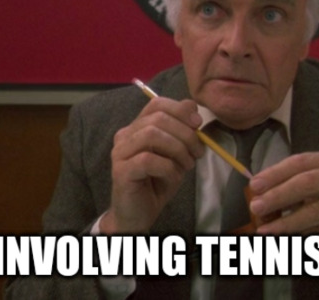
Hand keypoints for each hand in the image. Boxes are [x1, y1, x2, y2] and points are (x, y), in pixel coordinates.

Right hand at [100, 97, 204, 233]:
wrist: (138, 214)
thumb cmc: (157, 182)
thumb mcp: (176, 153)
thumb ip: (182, 130)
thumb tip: (192, 106)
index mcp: (137, 127)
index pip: (156, 104)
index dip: (180, 110)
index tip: (198, 124)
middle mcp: (125, 136)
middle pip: (158, 118)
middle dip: (185, 133)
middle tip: (197, 152)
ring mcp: (120, 153)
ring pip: (152, 135)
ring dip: (178, 149)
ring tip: (187, 165)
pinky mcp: (121, 171)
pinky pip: (148, 160)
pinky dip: (168, 167)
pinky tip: (173, 176)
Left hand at [248, 151, 318, 237]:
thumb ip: (292, 184)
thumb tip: (258, 194)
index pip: (299, 162)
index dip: (275, 173)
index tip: (254, 185)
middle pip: (307, 183)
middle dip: (278, 196)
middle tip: (256, 207)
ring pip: (315, 212)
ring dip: (287, 222)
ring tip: (265, 230)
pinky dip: (302, 237)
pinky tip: (286, 241)